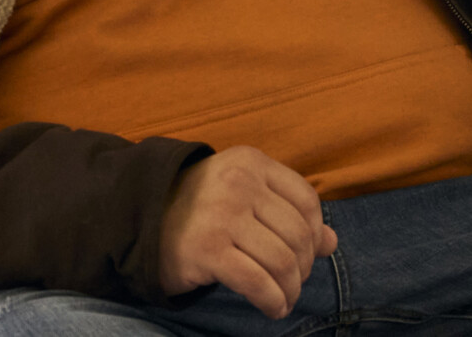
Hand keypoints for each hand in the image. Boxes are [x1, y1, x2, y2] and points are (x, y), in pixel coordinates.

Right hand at [158, 146, 337, 318]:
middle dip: (303, 267)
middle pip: (297, 234)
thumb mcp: (246, 195)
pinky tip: (273, 308)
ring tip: (285, 299)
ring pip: (282, 260)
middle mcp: (239, 184)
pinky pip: (256, 282)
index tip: (307, 254)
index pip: (306, 200)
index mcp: (251, 163)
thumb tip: (332, 242)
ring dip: (291, 288)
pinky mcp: (207, 250)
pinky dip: (272, 300)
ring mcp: (222, 216)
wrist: (139, 219)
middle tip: (294, 282)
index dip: (315, 233)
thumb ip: (289, 212)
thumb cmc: (201, 208)